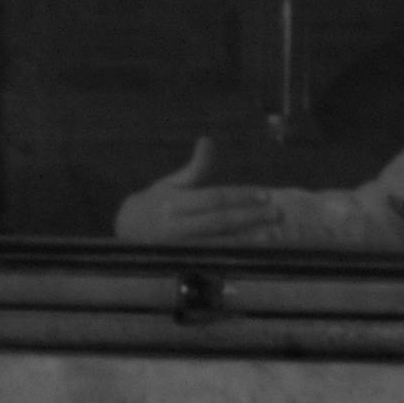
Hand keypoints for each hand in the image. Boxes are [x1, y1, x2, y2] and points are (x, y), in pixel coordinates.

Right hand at [110, 137, 277, 248]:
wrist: (125, 233)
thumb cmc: (153, 204)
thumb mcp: (170, 183)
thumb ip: (195, 167)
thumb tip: (207, 140)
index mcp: (174, 203)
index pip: (214, 198)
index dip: (241, 196)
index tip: (265, 195)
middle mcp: (177, 226)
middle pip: (221, 221)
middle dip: (251, 217)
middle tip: (278, 213)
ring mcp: (180, 247)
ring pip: (220, 243)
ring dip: (248, 239)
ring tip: (272, 234)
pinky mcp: (184, 262)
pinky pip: (214, 258)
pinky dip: (235, 254)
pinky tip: (253, 251)